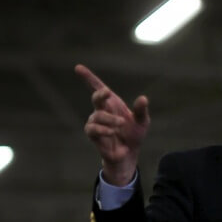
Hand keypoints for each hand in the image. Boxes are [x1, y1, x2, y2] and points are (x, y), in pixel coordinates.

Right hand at [75, 64, 149, 185]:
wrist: (129, 154)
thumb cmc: (134, 134)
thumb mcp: (142, 122)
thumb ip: (141, 111)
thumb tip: (143, 98)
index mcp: (112, 103)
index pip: (98, 87)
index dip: (88, 77)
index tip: (78, 68)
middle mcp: (102, 110)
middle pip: (96, 98)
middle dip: (99, 94)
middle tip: (107, 93)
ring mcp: (96, 122)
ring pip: (97, 116)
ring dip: (109, 119)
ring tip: (120, 125)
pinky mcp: (93, 135)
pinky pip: (93, 128)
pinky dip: (103, 129)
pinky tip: (112, 132)